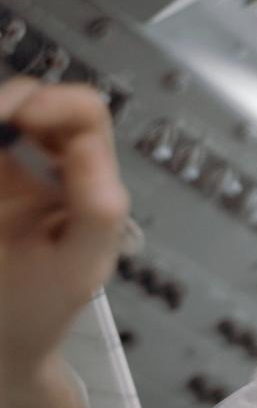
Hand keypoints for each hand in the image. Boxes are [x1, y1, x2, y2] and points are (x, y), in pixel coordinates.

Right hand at [0, 78, 129, 383]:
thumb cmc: (41, 307)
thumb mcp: (81, 264)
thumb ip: (96, 205)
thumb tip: (87, 144)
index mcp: (84, 177)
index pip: (83, 112)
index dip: (54, 102)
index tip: (19, 120)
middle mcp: (44, 163)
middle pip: (31, 100)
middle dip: (8, 104)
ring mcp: (7, 173)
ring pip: (2, 118)